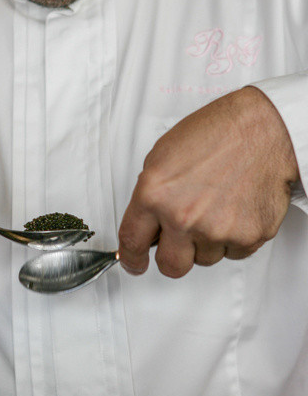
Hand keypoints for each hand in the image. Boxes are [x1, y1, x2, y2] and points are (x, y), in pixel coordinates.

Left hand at [118, 86, 298, 276]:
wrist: (263, 129)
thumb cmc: (216, 134)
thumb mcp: (163, 157)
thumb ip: (151, 196)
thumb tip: (146, 224)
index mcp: (155, 194)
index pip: (133, 242)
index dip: (132, 259)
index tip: (135, 264)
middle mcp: (183, 217)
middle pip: (171, 266)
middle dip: (173, 257)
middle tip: (179, 243)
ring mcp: (217, 230)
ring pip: (205, 259)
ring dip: (206, 242)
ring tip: (216, 206)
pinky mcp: (248, 237)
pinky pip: (233, 252)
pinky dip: (233, 237)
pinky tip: (235, 208)